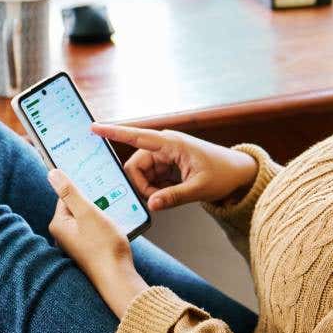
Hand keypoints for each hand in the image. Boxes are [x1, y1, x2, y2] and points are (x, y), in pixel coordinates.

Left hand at [47, 169, 148, 318]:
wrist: (118, 278)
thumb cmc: (104, 247)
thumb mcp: (87, 213)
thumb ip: (70, 192)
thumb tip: (52, 173)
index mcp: (58, 224)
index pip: (67, 196)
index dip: (84, 192)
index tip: (97, 194)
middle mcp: (63, 235)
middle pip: (78, 207)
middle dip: (93, 205)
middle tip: (106, 209)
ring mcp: (75, 244)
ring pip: (88, 219)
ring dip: (101, 216)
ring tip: (111, 223)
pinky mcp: (87, 250)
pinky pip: (94, 231)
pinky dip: (104, 228)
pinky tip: (113, 232)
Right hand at [91, 123, 256, 211]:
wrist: (239, 174)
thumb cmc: (224, 174)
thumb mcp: (200, 188)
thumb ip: (174, 197)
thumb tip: (152, 204)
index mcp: (171, 143)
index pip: (136, 136)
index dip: (113, 132)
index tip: (93, 128)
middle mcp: (164, 147)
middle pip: (135, 166)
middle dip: (141, 185)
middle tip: (158, 199)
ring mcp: (165, 157)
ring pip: (141, 175)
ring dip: (150, 189)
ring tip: (170, 196)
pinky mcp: (167, 166)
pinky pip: (150, 180)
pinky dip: (156, 190)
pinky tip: (170, 194)